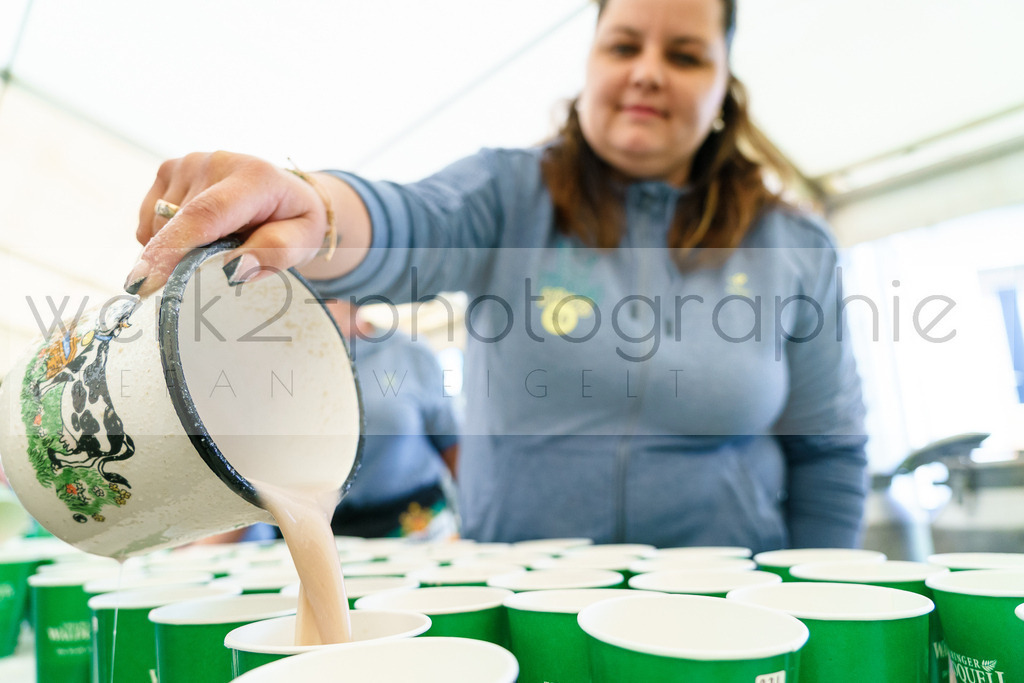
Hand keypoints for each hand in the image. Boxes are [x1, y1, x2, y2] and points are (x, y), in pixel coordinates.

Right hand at [129, 151, 330, 296]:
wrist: (288, 195)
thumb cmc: (296, 222)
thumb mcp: (303, 243)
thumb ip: (274, 254)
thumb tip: (233, 272)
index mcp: (253, 177)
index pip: (206, 215)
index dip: (173, 249)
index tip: (147, 283)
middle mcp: (216, 162)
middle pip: (178, 227)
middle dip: (185, 261)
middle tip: (223, 264)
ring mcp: (189, 162)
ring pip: (158, 227)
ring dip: (178, 249)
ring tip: (218, 242)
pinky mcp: (169, 169)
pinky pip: (149, 222)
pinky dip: (166, 239)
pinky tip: (198, 235)